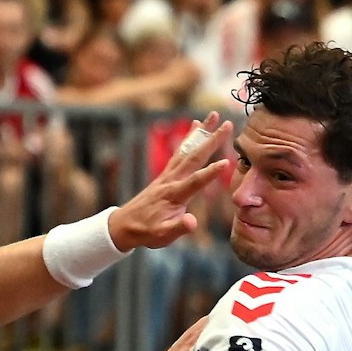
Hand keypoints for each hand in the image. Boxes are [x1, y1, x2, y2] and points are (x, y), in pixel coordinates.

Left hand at [108, 112, 232, 249]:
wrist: (124, 225)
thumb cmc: (146, 232)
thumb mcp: (162, 235)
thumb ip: (179, 228)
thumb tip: (193, 222)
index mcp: (174, 196)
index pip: (194, 182)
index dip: (210, 174)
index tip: (226, 162)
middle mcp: (171, 180)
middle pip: (194, 157)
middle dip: (211, 140)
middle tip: (227, 123)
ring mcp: (168, 175)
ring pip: (188, 150)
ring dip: (201, 132)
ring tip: (214, 115)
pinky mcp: (166, 173)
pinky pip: (180, 152)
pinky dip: (189, 138)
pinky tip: (195, 126)